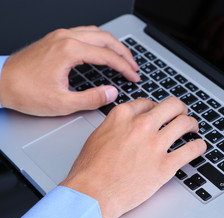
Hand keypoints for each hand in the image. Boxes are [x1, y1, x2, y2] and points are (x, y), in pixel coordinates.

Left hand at [0, 26, 139, 115]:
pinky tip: (102, 50)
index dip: (125, 68)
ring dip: (113, 44)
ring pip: (96, 32)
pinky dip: (99, 41)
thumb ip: (92, 98)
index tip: (134, 77)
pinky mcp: (56, 38)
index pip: (108, 56)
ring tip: (123, 58)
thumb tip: (112, 93)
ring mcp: (60, 35)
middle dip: (124, 53)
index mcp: (70, 51)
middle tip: (134, 67)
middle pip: (106, 39)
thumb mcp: (62, 103)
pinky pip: (85, 33)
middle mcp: (66, 38)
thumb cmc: (25, 92)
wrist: (0, 82)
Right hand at [60, 97, 206, 217]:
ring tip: (193, 128)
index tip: (160, 114)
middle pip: (172, 106)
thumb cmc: (90, 170)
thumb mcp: (98, 135)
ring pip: (184, 123)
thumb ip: (117, 125)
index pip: (149, 103)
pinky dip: (199, 146)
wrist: (91, 194)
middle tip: (182, 114)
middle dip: (180, 109)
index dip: (157, 108)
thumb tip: (128, 124)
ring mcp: (155, 144)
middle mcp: (141, 125)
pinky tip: (199, 147)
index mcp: (124, 116)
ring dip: (192, 124)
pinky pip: (191, 150)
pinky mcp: (165, 165)